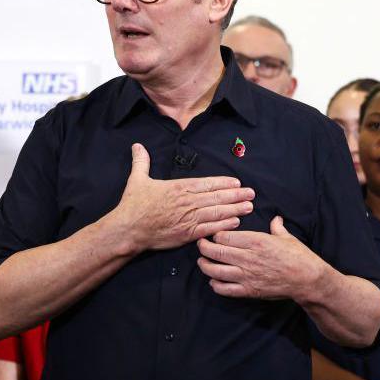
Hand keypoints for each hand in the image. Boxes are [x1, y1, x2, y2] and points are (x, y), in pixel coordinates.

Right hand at [110, 143, 253, 251]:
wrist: (129, 229)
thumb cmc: (133, 205)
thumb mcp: (136, 180)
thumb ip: (141, 162)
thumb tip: (137, 146)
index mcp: (178, 188)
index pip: (206, 183)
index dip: (223, 183)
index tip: (237, 182)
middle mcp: (187, 202)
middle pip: (217, 197)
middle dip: (236, 195)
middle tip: (251, 193)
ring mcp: (188, 219)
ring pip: (217, 212)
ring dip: (235, 209)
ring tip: (249, 206)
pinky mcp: (187, 234)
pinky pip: (210, 228)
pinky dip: (224, 225)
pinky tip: (236, 222)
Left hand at [196, 215, 327, 299]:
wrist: (308, 280)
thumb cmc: (299, 257)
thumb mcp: (287, 238)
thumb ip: (276, 227)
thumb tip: (275, 218)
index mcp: (256, 241)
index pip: (224, 236)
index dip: (215, 234)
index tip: (213, 234)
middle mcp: (248, 257)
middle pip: (215, 251)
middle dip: (204, 247)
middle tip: (201, 245)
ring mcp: (247, 275)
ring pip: (215, 270)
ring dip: (204, 265)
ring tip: (202, 262)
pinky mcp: (249, 290)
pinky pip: (225, 289)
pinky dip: (215, 285)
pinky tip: (214, 280)